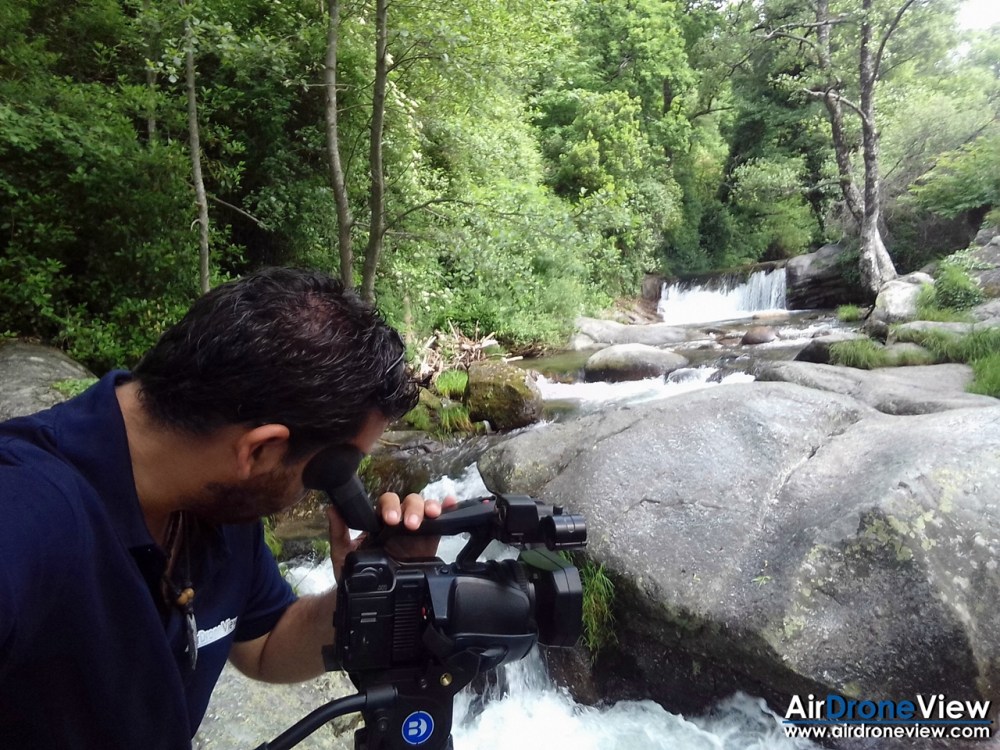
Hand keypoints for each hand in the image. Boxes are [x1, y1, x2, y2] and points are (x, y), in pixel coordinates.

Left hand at [325, 492, 455, 579]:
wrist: (368, 599)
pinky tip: (451, 503)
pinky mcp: (429, 543)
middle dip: (411, 509)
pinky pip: (439, 524)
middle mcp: (398, 523)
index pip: (387, 504)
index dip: (390, 507)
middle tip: (410, 525)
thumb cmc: (353, 574)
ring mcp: (415, 532)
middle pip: (408, 502)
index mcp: (378, 521)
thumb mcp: (343, 554)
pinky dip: (447, 510)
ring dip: (428, 508)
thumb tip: (333, 510)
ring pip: (424, 509)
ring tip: (432, 516)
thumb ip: (338, 532)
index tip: (389, 520)